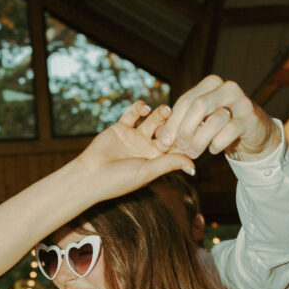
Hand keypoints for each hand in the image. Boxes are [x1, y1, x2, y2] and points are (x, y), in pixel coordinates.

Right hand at [77, 102, 195, 202]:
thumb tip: (194, 166)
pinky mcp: (121, 127)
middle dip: (175, 123)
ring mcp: (135, 137)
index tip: (199, 129)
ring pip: (153, 120)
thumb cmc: (119, 180)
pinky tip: (144, 108)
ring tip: (166, 110)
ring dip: (161, 113)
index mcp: (156, 161)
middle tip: (183, 116)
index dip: (187, 138)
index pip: (176, 147)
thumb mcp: (147, 172)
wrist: (89, 176)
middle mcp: (147, 148)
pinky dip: (140, 107)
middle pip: (167, 131)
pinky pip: (133, 113)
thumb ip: (170, 164)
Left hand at [154, 75, 278, 160]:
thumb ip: (180, 123)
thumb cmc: (222, 125)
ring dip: (199, 140)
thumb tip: (158, 134)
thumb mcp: (201, 121)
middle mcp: (226, 88)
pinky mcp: (250, 118)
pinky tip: (212, 149)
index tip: (164, 141)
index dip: (172, 121)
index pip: (186, 100)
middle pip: (198, 106)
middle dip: (184, 129)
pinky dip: (217, 143)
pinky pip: (229, 132)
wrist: (254, 131)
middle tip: (177, 146)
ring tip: (192, 153)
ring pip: (214, 120)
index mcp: (211, 84)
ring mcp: (241, 102)